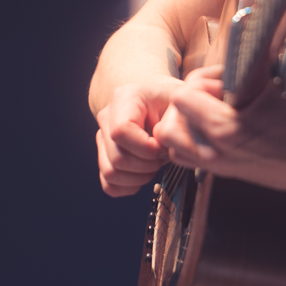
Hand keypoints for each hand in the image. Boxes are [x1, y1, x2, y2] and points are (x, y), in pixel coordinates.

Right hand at [95, 76, 179, 197]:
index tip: (163, 148)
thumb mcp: (181, 100)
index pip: (121, 131)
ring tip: (155, 164)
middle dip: (146, 166)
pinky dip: (128, 186)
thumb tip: (171, 146)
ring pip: (111, 172)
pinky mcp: (104, 155)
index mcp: (125, 99)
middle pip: (117, 157)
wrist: (158, 99)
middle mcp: (108, 117)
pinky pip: (108, 183)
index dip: (145, 148)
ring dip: (138, 177)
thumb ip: (180, 119)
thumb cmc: (171, 100)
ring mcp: (103, 138)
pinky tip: (144, 175)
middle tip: (163, 157)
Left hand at [153, 63, 285, 194]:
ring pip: (172, 144)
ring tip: (203, 114)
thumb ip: (264, 55)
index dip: (198, 83)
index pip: (182, 98)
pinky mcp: (221, 172)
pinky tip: (208, 131)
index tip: (219, 82)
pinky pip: (184, 159)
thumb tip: (253, 30)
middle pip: (168, 125)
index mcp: (226, 126)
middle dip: (183, 106)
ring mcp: (216, 163)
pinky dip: (187, 143)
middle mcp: (215, 149)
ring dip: (181, 125)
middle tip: (207, 98)